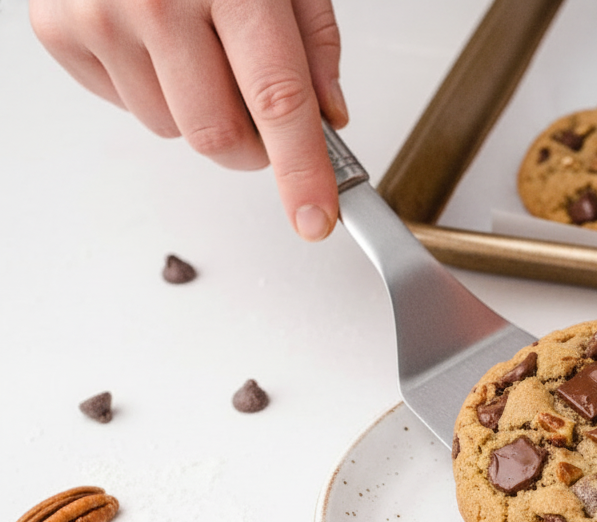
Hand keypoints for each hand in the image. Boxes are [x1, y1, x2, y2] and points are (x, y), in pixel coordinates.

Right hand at [30, 0, 346, 240]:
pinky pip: (126, 108)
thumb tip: (328, 118)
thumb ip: (314, 44)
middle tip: (263, 113)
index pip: (278, 102)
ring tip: (199, 47)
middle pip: (219, 136)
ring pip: (172, 130)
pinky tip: (158, 41)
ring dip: (199, 111)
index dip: (302, 171)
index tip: (314, 216)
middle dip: (254, 146)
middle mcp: (157, 1)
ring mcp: (99, 17)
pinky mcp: (59, 32)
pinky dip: (153, 90)